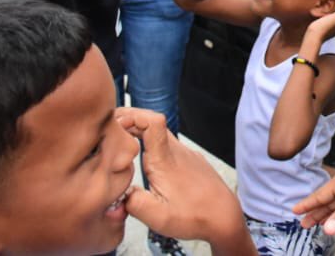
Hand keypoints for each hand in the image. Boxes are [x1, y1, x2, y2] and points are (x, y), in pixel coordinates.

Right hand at [118, 107, 249, 247]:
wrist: (224, 218)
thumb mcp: (159, 217)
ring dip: (140, 134)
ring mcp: (185, 154)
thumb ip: (134, 203)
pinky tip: (145, 159)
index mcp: (165, 160)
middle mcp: (176, 151)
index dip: (132, 115)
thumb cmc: (196, 216)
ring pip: (160, 134)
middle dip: (129, 121)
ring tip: (122, 145)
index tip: (115, 124)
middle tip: (110, 130)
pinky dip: (153, 145)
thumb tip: (116, 193)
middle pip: (152, 122)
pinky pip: (168, 145)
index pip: (152, 121)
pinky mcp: (190, 161)